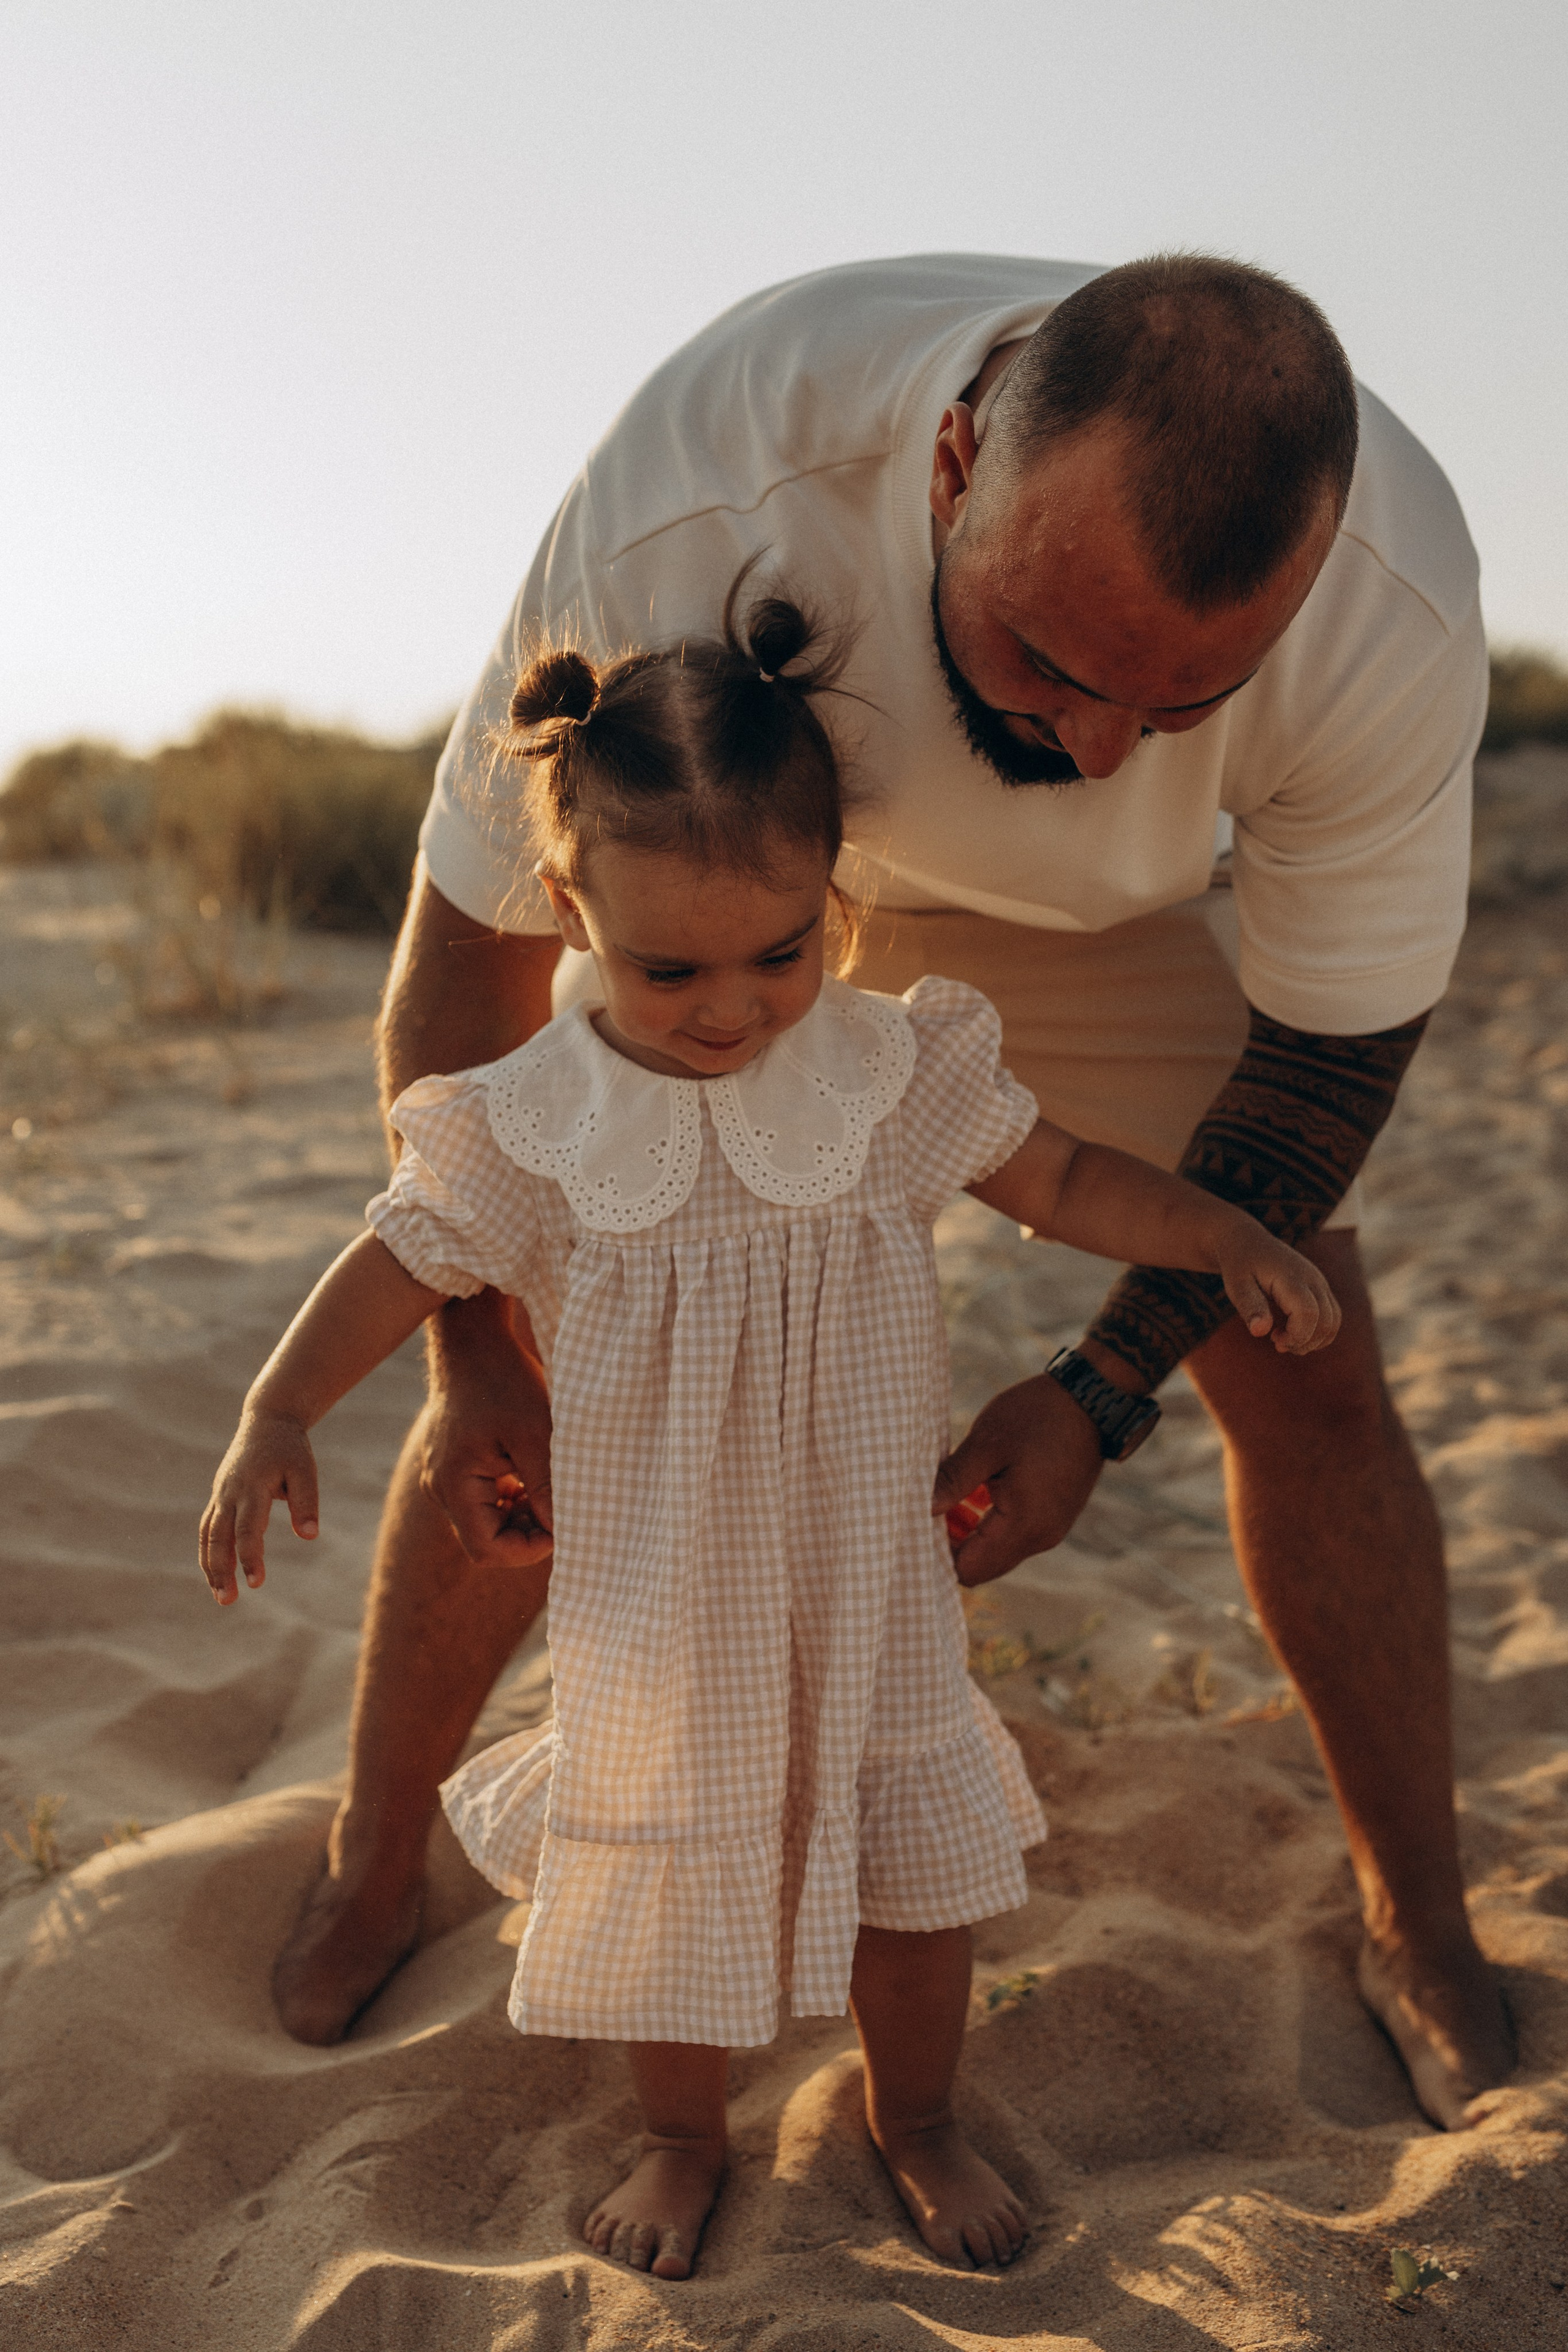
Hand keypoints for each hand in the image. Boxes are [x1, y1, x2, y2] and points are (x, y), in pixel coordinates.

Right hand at [200, 1411, 319, 1604]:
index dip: (250, 1557)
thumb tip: (310, 1536)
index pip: (248, 1529)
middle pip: (219, 1537)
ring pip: (208, 1535)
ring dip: (210, 1566)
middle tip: (228, 1600)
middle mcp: (230, 1493)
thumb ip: (306, 1502)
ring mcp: (221, 1494)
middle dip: (221, 1570)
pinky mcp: (219, 1496)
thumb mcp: (305, 1470)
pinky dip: (208, 1551)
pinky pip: (208, 1528)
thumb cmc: (290, 1447)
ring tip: (221, 1596)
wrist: (267, 1420)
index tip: (256, 1583)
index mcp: (252, 1487)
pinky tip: (216, 1573)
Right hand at [420, 1297, 554, 1568]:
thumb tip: (561, 1532)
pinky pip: (479, 1500)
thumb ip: (546, 1487)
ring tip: (549, 1490)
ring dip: (519, 1516)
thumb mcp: (536, 1433)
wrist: (473, 1340)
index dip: (528, 1549)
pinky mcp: (451, 1465)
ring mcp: (441, 1477)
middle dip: (526, 1533)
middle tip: (561, 1508)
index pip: (487, 1550)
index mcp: (453, 1484)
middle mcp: (439, 1487)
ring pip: (483, 1521)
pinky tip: (531, 1476)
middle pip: (484, 1540)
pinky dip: (508, 1499)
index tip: (562, 1527)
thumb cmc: (504, 1381)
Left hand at [932, 1371, 1104, 1586]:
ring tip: (953, 1494)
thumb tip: (919, 1510)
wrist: (1092, 1400)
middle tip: (931, 1506)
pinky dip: (990, 1523)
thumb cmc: (1037, 1415)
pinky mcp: (1054, 1518)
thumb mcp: (986, 1443)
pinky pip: (1014, 1536)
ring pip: (997, 1552)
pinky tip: (979, 1490)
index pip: (968, 1570)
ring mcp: (1050, 1529)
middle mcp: (1040, 1538)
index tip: (917, 1522)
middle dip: (951, 1544)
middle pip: (981, 1567)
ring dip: (970, 1532)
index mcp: (1023, 1524)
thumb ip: (952, 1480)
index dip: (937, 1553)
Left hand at [1215, 1218, 1341, 1353]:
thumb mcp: (1236, 1286)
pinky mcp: (1320, 1288)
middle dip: (1305, 1342)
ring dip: (1314, 1340)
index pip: (1308, 1314)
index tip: (1273, 1340)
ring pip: (1334, 1320)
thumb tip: (1260, 1332)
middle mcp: (1312, 1278)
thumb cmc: (1240, 1266)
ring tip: (1285, 1340)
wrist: (1248, 1242)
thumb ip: (1250, 1307)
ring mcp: (1319, 1282)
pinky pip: (1332, 1316)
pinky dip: (1317, 1332)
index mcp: (1291, 1277)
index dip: (1296, 1336)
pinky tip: (1292, 1332)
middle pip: (1326, 1321)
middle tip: (1277, 1343)